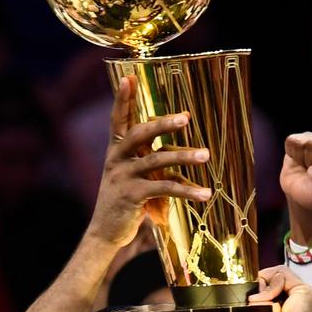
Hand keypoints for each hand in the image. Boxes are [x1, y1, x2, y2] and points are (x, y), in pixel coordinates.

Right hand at [89, 76, 210, 247]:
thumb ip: (149, 161)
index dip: (122, 99)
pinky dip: (187, 190)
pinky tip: (204, 193)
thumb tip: (177, 155)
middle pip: (139, 134)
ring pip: (156, 160)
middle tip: (185, 117)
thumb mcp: (133, 176)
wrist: (105, 233)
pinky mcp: (132, 196)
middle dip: (163, 123)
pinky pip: (164, 188)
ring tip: (206, 154)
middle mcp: (116, 159)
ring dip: (184, 156)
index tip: (128, 78)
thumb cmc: (125, 202)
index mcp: (116, 151)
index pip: (118, 119)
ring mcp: (123, 177)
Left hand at [243, 266, 311, 311]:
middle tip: (255, 303)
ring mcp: (311, 297)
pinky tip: (268, 304)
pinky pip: (283, 276)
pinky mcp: (309, 293)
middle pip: (280, 277)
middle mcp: (307, 302)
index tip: (253, 301)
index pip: (279, 284)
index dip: (263, 288)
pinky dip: (271, 288)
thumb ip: (239, 310)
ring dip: (265, 289)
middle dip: (263, 286)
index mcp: (298, 307)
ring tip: (262, 306)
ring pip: (280, 275)